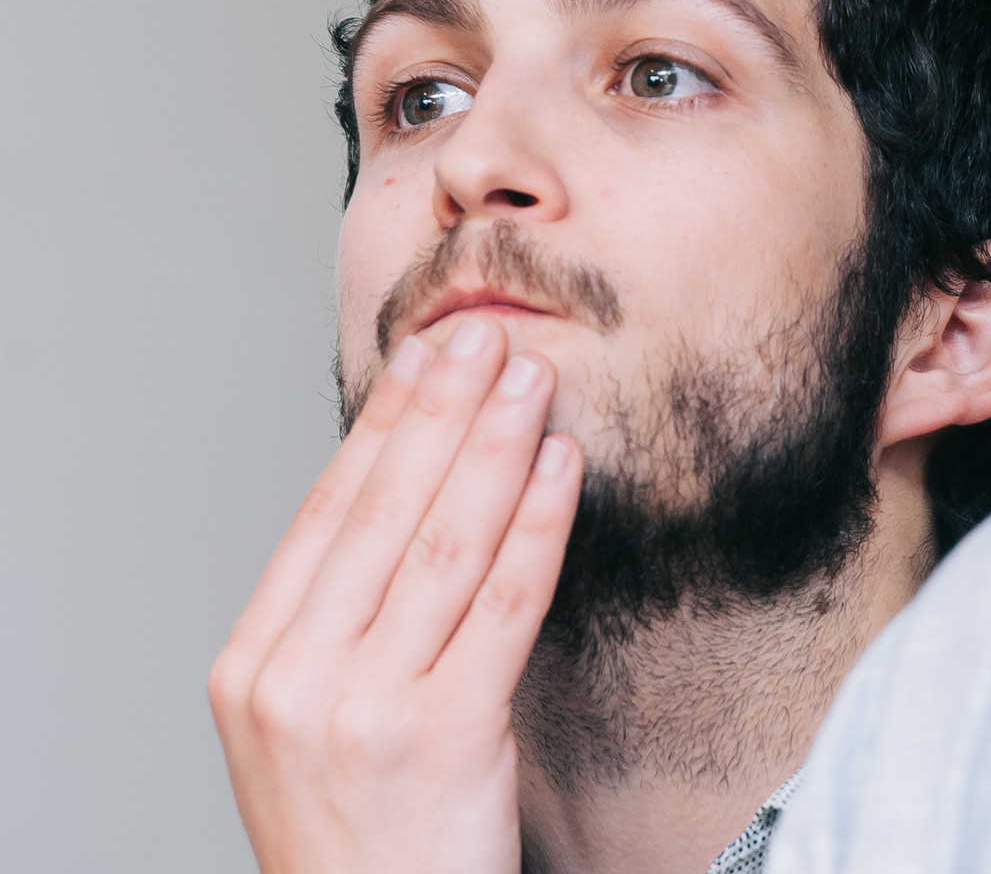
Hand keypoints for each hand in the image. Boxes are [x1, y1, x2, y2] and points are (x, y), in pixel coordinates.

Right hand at [208, 319, 582, 873]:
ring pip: (446, 544)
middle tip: (488, 340)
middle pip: (385, 514)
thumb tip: (417, 493)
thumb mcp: (312, 723)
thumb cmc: (364, 834)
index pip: (328, 515)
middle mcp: (294, 680)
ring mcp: (363, 709)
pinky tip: (563, 468)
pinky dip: (539, 523)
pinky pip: (503, 602)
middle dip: (444, 414)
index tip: (423, 359)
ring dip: (497, 448)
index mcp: (253, 666)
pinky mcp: (442, 735)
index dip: (383, 427)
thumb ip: (344, 623)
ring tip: (533, 382)